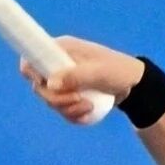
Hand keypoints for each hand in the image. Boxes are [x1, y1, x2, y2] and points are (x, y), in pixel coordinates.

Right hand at [23, 36, 144, 125]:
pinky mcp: (68, 95)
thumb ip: (75, 76)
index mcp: (61, 49)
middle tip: (78, 100)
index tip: (46, 85)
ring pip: (50, 101)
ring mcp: (62, 81)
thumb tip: (49, 84)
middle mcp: (57, 64)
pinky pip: (61, 110)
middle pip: (39, 86)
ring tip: (89, 107)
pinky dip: (73, 115)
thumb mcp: (99, 72)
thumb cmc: (117, 71)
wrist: (133, 86)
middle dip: (57, 99)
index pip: (32, 57)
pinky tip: (88, 113)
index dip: (31, 72)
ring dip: (68, 109)